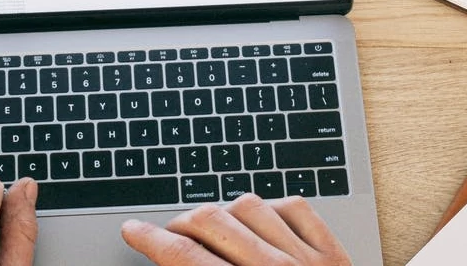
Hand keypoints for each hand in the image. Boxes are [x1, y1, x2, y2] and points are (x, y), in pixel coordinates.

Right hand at [122, 193, 350, 265]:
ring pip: (250, 206)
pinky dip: (274, 209)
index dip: (150, 240)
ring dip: (225, 213)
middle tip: (172, 234)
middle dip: (182, 223)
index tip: (134, 231)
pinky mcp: (333, 255)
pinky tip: (261, 221)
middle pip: (211, 222)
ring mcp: (306, 260)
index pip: (182, 256)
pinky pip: (296, 209)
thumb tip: (171, 264)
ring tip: (216, 228)